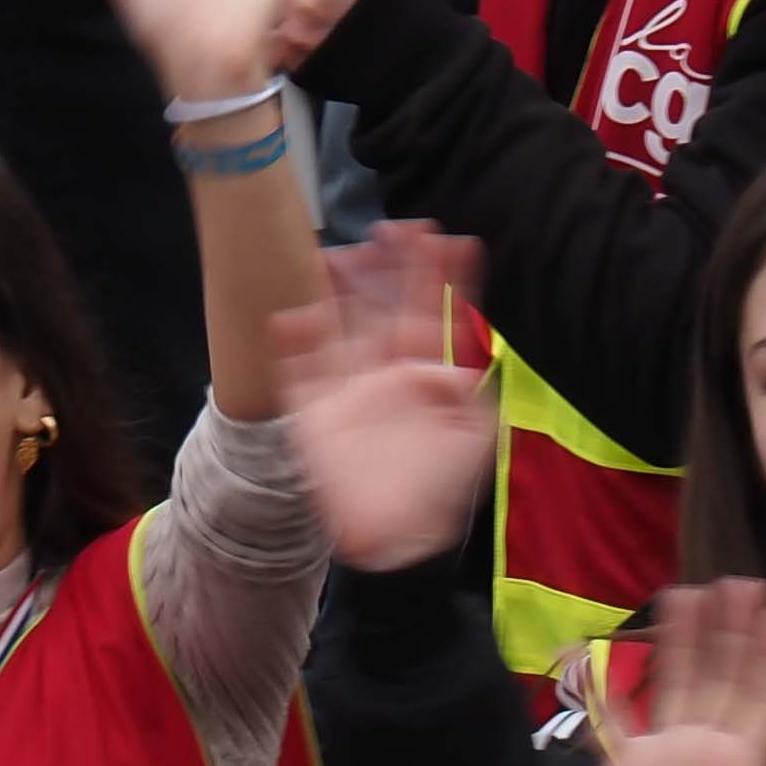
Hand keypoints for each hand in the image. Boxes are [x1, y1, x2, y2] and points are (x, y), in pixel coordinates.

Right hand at [270, 222, 489, 572]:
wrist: (396, 537)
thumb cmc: (440, 487)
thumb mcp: (472, 436)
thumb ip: (470, 390)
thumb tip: (466, 348)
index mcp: (426, 372)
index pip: (433, 312)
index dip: (440, 276)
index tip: (447, 237)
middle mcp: (385, 369)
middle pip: (384, 305)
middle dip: (389, 267)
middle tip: (393, 228)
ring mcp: (347, 386)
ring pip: (340, 324)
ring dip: (339, 290)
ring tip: (338, 255)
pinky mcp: (314, 410)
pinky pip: (300, 369)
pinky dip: (293, 342)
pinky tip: (292, 314)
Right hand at [602, 578, 765, 765]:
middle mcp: (710, 752)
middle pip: (727, 679)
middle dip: (736, 631)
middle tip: (746, 581)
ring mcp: (671, 757)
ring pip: (682, 683)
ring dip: (689, 640)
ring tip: (693, 589)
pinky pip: (622, 715)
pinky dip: (612, 683)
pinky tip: (601, 645)